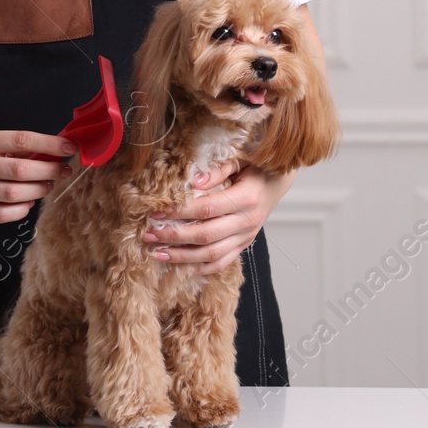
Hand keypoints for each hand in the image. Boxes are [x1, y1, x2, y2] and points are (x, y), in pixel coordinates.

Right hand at [0, 130, 75, 223]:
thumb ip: (16, 147)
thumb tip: (53, 153)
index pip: (22, 141)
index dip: (49, 145)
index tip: (68, 148)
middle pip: (21, 171)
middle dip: (49, 171)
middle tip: (62, 170)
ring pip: (14, 195)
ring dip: (38, 191)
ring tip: (47, 185)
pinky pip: (3, 214)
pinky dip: (22, 209)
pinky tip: (28, 201)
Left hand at [140, 161, 291, 273]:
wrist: (278, 181)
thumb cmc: (256, 167)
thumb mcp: (240, 160)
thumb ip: (218, 169)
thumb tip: (194, 181)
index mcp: (246, 198)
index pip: (206, 209)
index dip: (179, 212)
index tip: (155, 212)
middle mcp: (248, 221)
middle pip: (205, 235)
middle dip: (173, 236)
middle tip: (148, 234)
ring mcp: (247, 236)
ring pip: (212, 254)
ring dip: (182, 256)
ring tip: (157, 254)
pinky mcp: (245, 244)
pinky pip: (223, 262)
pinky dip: (203, 267)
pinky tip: (183, 266)